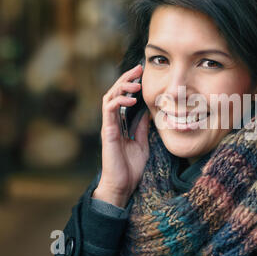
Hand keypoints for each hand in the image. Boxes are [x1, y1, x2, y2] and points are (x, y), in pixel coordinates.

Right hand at [93, 64, 149, 207]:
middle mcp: (112, 123)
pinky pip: (109, 111)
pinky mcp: (107, 133)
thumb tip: (148, 112)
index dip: (130, 84)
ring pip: (109, 98)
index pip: (122, 98)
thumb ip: (142, 127)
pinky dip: (119, 101)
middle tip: (138, 69)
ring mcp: (108, 127)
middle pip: (114, 93)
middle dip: (125, 79)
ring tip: (136, 83)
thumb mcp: (142, 143)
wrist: (122, 186)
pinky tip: (131, 99)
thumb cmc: (130, 168)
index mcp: (120, 124)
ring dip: (122, 87)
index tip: (141, 73)